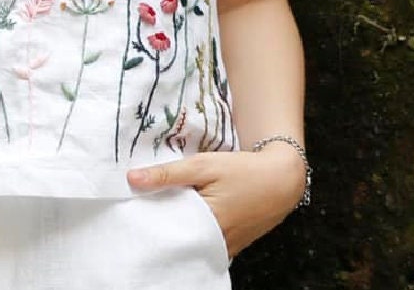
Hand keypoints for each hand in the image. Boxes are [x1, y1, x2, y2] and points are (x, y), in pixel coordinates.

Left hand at [127, 144, 305, 257]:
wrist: (282, 178)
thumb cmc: (242, 171)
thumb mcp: (203, 165)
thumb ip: (168, 174)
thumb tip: (131, 179)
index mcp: (206, 227)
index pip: (165, 231)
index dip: (148, 219)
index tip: (131, 208)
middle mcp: (215, 244)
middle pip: (177, 239)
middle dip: (161, 226)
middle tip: (141, 208)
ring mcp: (225, 246)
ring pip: (191, 241)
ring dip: (177, 228)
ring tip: (159, 210)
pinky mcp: (232, 243)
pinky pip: (205, 242)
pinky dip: (193, 230)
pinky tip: (184, 214)